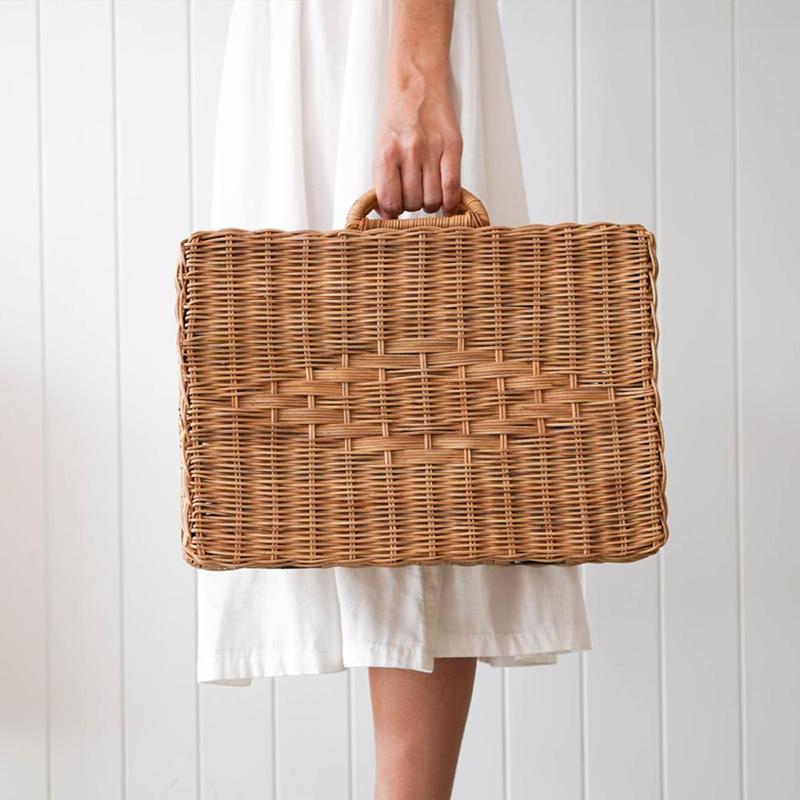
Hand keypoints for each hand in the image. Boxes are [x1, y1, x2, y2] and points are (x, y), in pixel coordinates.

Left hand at [374, 76, 462, 218]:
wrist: (418, 85)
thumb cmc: (398, 120)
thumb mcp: (382, 148)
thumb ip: (384, 180)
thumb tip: (387, 214)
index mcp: (386, 153)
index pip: (389, 201)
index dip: (392, 213)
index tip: (395, 212)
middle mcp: (409, 152)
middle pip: (412, 203)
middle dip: (412, 206)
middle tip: (413, 197)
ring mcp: (432, 149)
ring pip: (432, 200)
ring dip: (430, 205)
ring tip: (428, 195)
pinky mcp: (452, 147)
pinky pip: (452, 187)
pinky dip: (450, 203)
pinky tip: (447, 206)